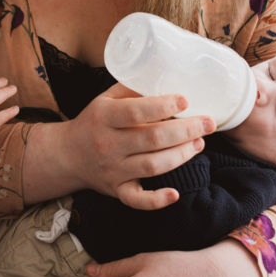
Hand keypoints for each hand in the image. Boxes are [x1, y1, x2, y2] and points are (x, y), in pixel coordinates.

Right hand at [58, 83, 214, 209]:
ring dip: (181, 155)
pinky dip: (156, 200)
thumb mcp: (106, 99)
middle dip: (185, 131)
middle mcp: (107, 144)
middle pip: (152, 139)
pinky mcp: (116, 190)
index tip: (185, 100)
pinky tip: (175, 194)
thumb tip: (170, 76)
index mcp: (104, 117)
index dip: (162, 106)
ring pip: (152, 166)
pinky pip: (136, 200)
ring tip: (200, 143)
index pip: (135, 112)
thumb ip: (134, 89)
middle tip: (208, 123)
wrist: (67, 155)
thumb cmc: (94, 121)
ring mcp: (112, 170)